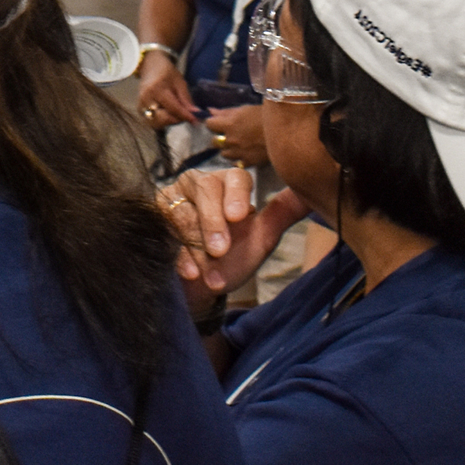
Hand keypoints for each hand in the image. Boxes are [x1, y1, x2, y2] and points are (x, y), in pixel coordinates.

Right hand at [138, 51, 197, 127]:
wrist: (150, 65)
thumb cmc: (166, 72)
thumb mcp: (179, 81)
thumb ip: (186, 99)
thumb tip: (195, 113)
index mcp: (156, 89)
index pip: (173, 108)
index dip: (185, 116)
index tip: (195, 121)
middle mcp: (146, 99)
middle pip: (164, 119)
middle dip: (176, 119)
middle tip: (185, 114)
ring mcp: (140, 105)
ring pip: (158, 123)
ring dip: (169, 121)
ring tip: (175, 111)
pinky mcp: (139, 110)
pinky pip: (153, 121)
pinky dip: (162, 120)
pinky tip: (167, 112)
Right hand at [160, 169, 308, 313]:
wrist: (201, 287)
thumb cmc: (232, 259)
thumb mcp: (259, 238)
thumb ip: (281, 213)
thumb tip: (310, 192)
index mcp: (228, 183)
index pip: (235, 177)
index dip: (237, 195)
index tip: (241, 217)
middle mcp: (198, 183)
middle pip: (206, 188)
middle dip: (214, 222)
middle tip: (221, 251)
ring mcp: (173, 198)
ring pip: (184, 212)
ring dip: (197, 247)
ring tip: (210, 274)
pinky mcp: (153, 217)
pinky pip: (163, 230)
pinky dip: (178, 254)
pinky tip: (189, 273)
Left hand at [203, 102, 267, 167]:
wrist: (284, 132)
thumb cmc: (265, 116)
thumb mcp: (245, 109)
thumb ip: (226, 112)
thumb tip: (210, 111)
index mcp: (229, 124)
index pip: (209, 124)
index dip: (213, 123)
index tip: (218, 123)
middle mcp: (231, 140)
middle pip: (214, 142)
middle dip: (219, 137)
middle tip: (230, 134)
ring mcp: (238, 153)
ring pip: (224, 154)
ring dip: (228, 149)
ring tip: (239, 143)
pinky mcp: (247, 162)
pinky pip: (236, 162)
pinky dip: (238, 158)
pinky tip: (245, 152)